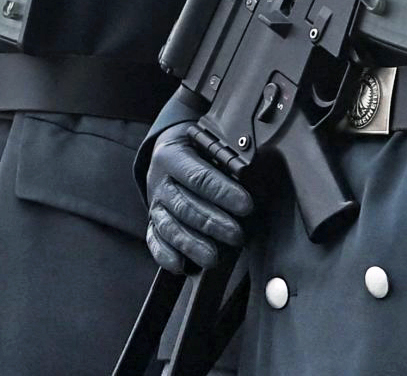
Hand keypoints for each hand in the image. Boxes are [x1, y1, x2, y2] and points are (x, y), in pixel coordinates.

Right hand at [145, 123, 252, 274]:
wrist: (166, 148)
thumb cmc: (196, 146)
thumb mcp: (208, 140)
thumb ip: (225, 157)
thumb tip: (254, 176)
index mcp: (173, 156)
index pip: (199, 177)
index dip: (223, 192)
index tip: (247, 205)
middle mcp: (160, 181)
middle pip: (185, 206)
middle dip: (212, 223)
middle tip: (237, 235)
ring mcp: (154, 203)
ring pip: (169, 226)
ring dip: (192, 244)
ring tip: (213, 258)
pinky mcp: (152, 221)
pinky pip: (155, 240)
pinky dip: (165, 255)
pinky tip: (180, 266)